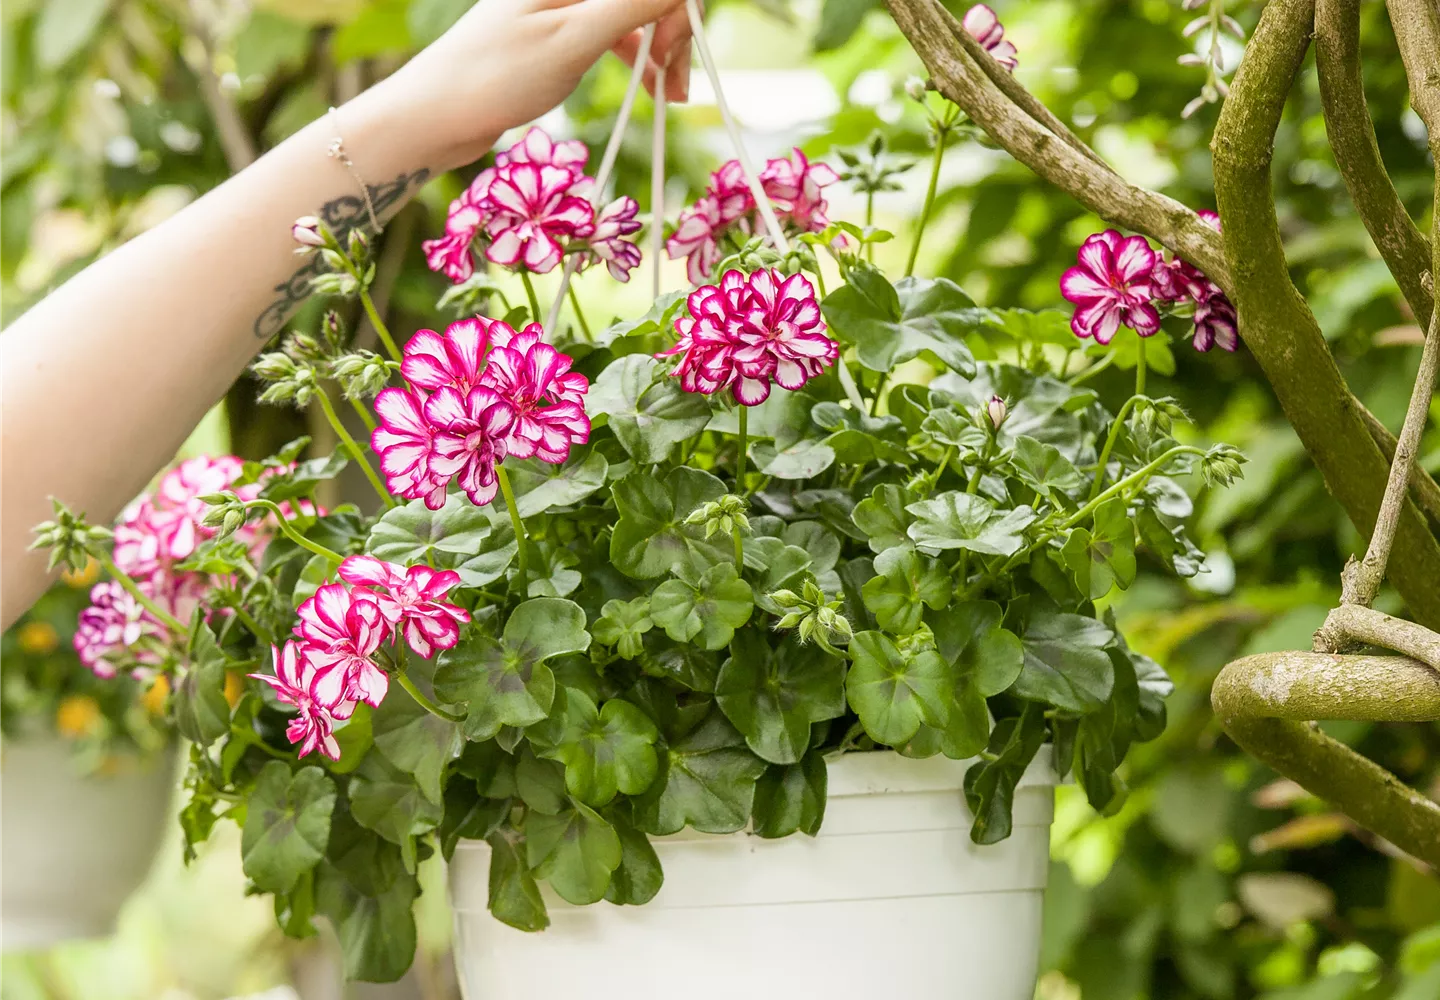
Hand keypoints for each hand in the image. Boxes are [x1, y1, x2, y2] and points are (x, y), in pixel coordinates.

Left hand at [370, 0, 693, 172]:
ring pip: (635, 13)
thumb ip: (633, 4)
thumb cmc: (496, 77)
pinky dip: (638, 58)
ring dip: (661, 50)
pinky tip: (651, 88)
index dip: (679, 11)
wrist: (434, 116)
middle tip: (678, 89)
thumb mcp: (575, 40)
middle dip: (674, 32)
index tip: (675, 59)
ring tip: (670, 97)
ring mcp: (563, 3)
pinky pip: (614, 32)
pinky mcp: (559, 30)